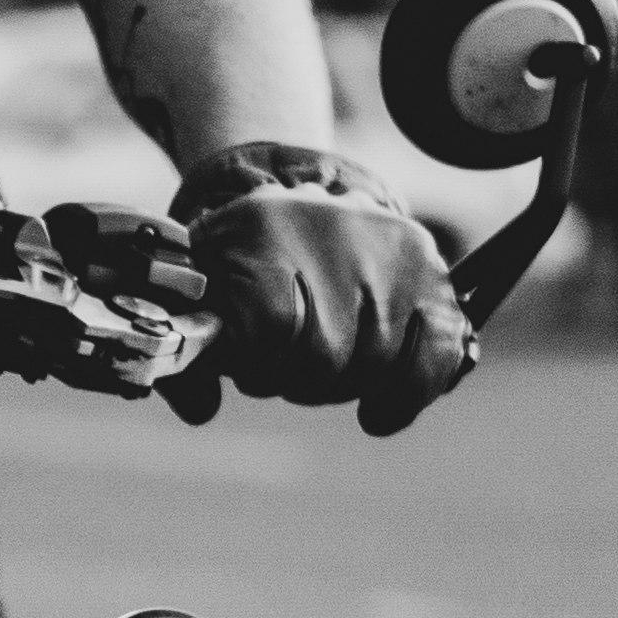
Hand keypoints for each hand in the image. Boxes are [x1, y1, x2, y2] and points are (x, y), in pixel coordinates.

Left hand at [180, 143, 477, 435]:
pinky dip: (406, 397)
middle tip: (287, 366)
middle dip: (299, 380)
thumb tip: (201, 410)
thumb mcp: (197, 296)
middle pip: (325, 357)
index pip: (271, 328)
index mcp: (258, 226)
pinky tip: (378, 411)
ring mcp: (391, 250)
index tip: (250, 364)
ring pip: (375, 365)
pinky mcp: (432, 274)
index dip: (258, 367)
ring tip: (325, 362)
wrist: (296, 205)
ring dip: (344, 385)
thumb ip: (183, 359)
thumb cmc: (236, 268)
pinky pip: (434, 358)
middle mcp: (333, 228)